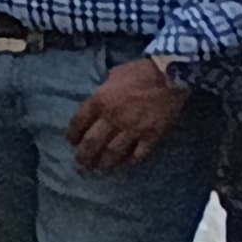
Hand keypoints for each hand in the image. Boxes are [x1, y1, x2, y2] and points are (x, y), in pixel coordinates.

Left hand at [67, 57, 192, 173]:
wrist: (170, 74)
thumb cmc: (140, 71)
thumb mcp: (113, 75)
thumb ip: (103, 91)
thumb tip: (99, 100)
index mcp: (99, 101)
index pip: (79, 123)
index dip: (73, 135)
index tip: (71, 143)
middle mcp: (112, 117)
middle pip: (92, 142)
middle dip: (84, 156)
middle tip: (81, 165)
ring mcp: (132, 128)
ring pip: (113, 152)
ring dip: (104, 163)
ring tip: (99, 170)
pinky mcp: (152, 135)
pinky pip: (138, 154)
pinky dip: (131, 161)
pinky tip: (126, 165)